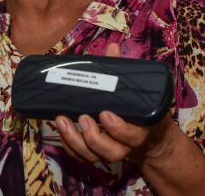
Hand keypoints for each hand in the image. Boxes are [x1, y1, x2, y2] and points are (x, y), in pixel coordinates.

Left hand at [54, 43, 175, 165]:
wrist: (144, 130)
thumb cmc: (135, 104)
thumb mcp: (132, 88)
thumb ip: (122, 69)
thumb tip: (113, 47)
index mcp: (139, 129)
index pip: (132, 135)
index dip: (118, 129)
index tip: (105, 114)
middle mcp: (125, 145)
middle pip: (112, 152)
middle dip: (94, 137)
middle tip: (83, 117)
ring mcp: (109, 150)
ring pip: (93, 156)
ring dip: (75, 141)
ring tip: (63, 120)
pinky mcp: (94, 152)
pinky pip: (81, 155)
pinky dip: (69, 145)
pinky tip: (60, 128)